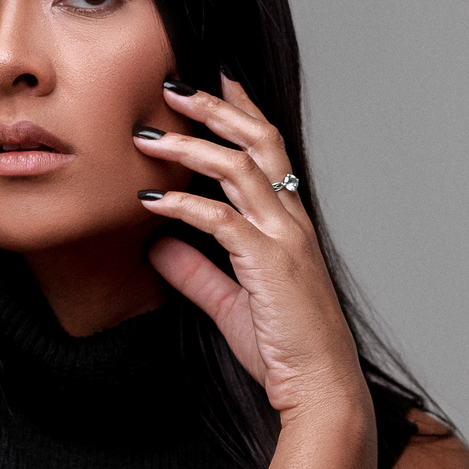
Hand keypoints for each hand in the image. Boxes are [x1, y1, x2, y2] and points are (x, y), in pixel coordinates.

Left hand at [135, 77, 365, 420]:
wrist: (320, 389)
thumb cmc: (285, 351)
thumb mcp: (229, 305)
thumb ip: (195, 273)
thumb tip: (156, 245)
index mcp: (290, 225)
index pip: (270, 150)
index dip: (243, 110)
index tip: (218, 78)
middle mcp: (292, 222)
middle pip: (260, 142)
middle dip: (216, 108)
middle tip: (173, 86)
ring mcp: (285, 240)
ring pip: (240, 169)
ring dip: (190, 146)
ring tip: (148, 135)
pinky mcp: (270, 264)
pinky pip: (221, 220)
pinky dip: (184, 204)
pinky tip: (152, 199)